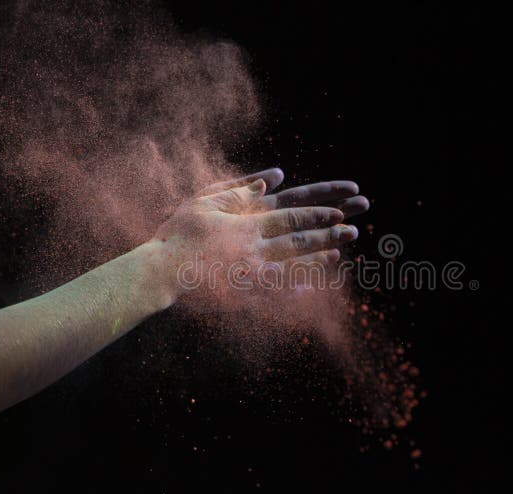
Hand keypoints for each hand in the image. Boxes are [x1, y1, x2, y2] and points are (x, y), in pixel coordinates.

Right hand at [148, 168, 368, 303]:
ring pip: (293, 267)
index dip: (318, 213)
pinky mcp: (243, 296)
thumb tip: (274, 177)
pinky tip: (312, 289)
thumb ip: (241, 189)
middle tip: (354, 230)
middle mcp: (255, 249)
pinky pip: (275, 295)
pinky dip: (295, 291)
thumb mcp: (205, 201)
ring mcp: (251, 275)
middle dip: (329, 234)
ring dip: (318, 260)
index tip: (340, 210)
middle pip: (299, 240)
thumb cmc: (177, 235)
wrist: (158, 273)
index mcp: (247, 224)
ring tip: (339, 254)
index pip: (291, 215)